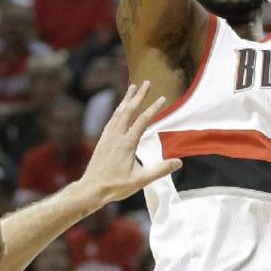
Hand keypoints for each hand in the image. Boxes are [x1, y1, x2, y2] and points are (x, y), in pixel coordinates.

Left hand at [77, 81, 181, 208]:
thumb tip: (179, 162)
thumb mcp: (140, 181)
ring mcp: (108, 137)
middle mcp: (116, 136)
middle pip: (129, 110)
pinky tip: (120, 109)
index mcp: (127, 143)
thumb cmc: (116, 186)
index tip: (163, 98)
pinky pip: (112, 119)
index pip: (143, 120)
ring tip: (132, 87)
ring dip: (127, 99)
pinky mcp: (102, 140)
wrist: (91, 189)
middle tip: (146, 82)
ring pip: (118, 112)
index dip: (154, 108)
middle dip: (138, 95)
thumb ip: (160, 170)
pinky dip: (118, 110)